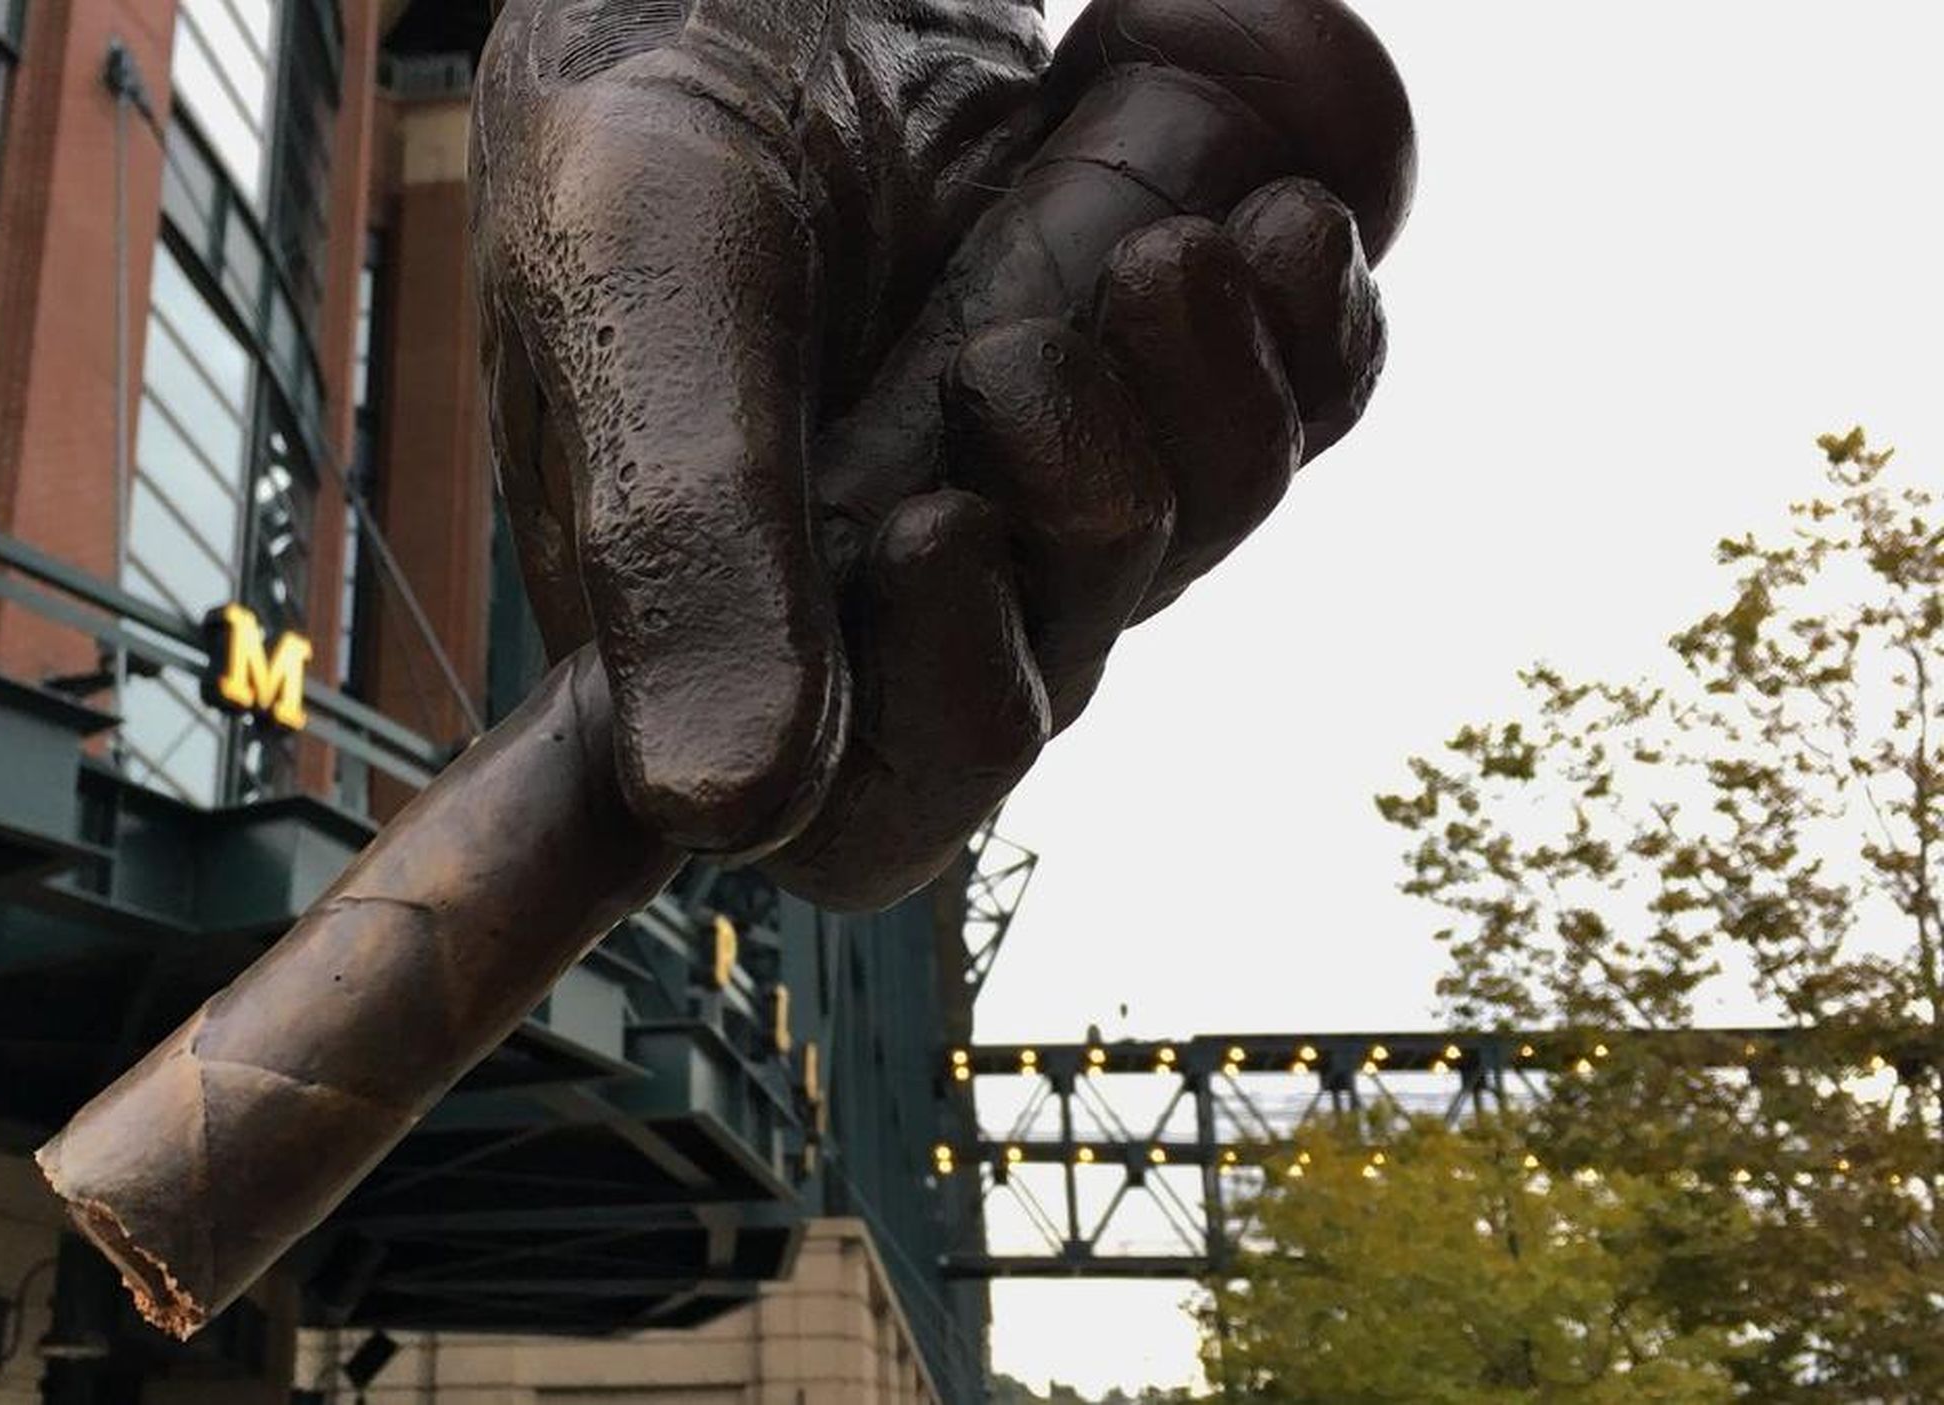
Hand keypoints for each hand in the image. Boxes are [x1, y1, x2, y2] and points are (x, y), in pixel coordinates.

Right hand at [474, 0, 1414, 903]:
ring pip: (1187, 539)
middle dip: (1091, 513)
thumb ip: (680, 524)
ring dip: (1211, 407)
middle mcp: (870, 570)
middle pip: (1061, 679)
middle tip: (1023, 339)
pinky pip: (1277, 418)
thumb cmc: (671, 73)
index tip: (944, 528)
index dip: (935, 739)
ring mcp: (1016, 474)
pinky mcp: (1129, 377)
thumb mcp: (650, 268)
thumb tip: (723, 811)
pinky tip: (1271, 224)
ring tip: (1160, 242)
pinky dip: (1299, 330)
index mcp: (712, 598)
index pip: (849, 809)